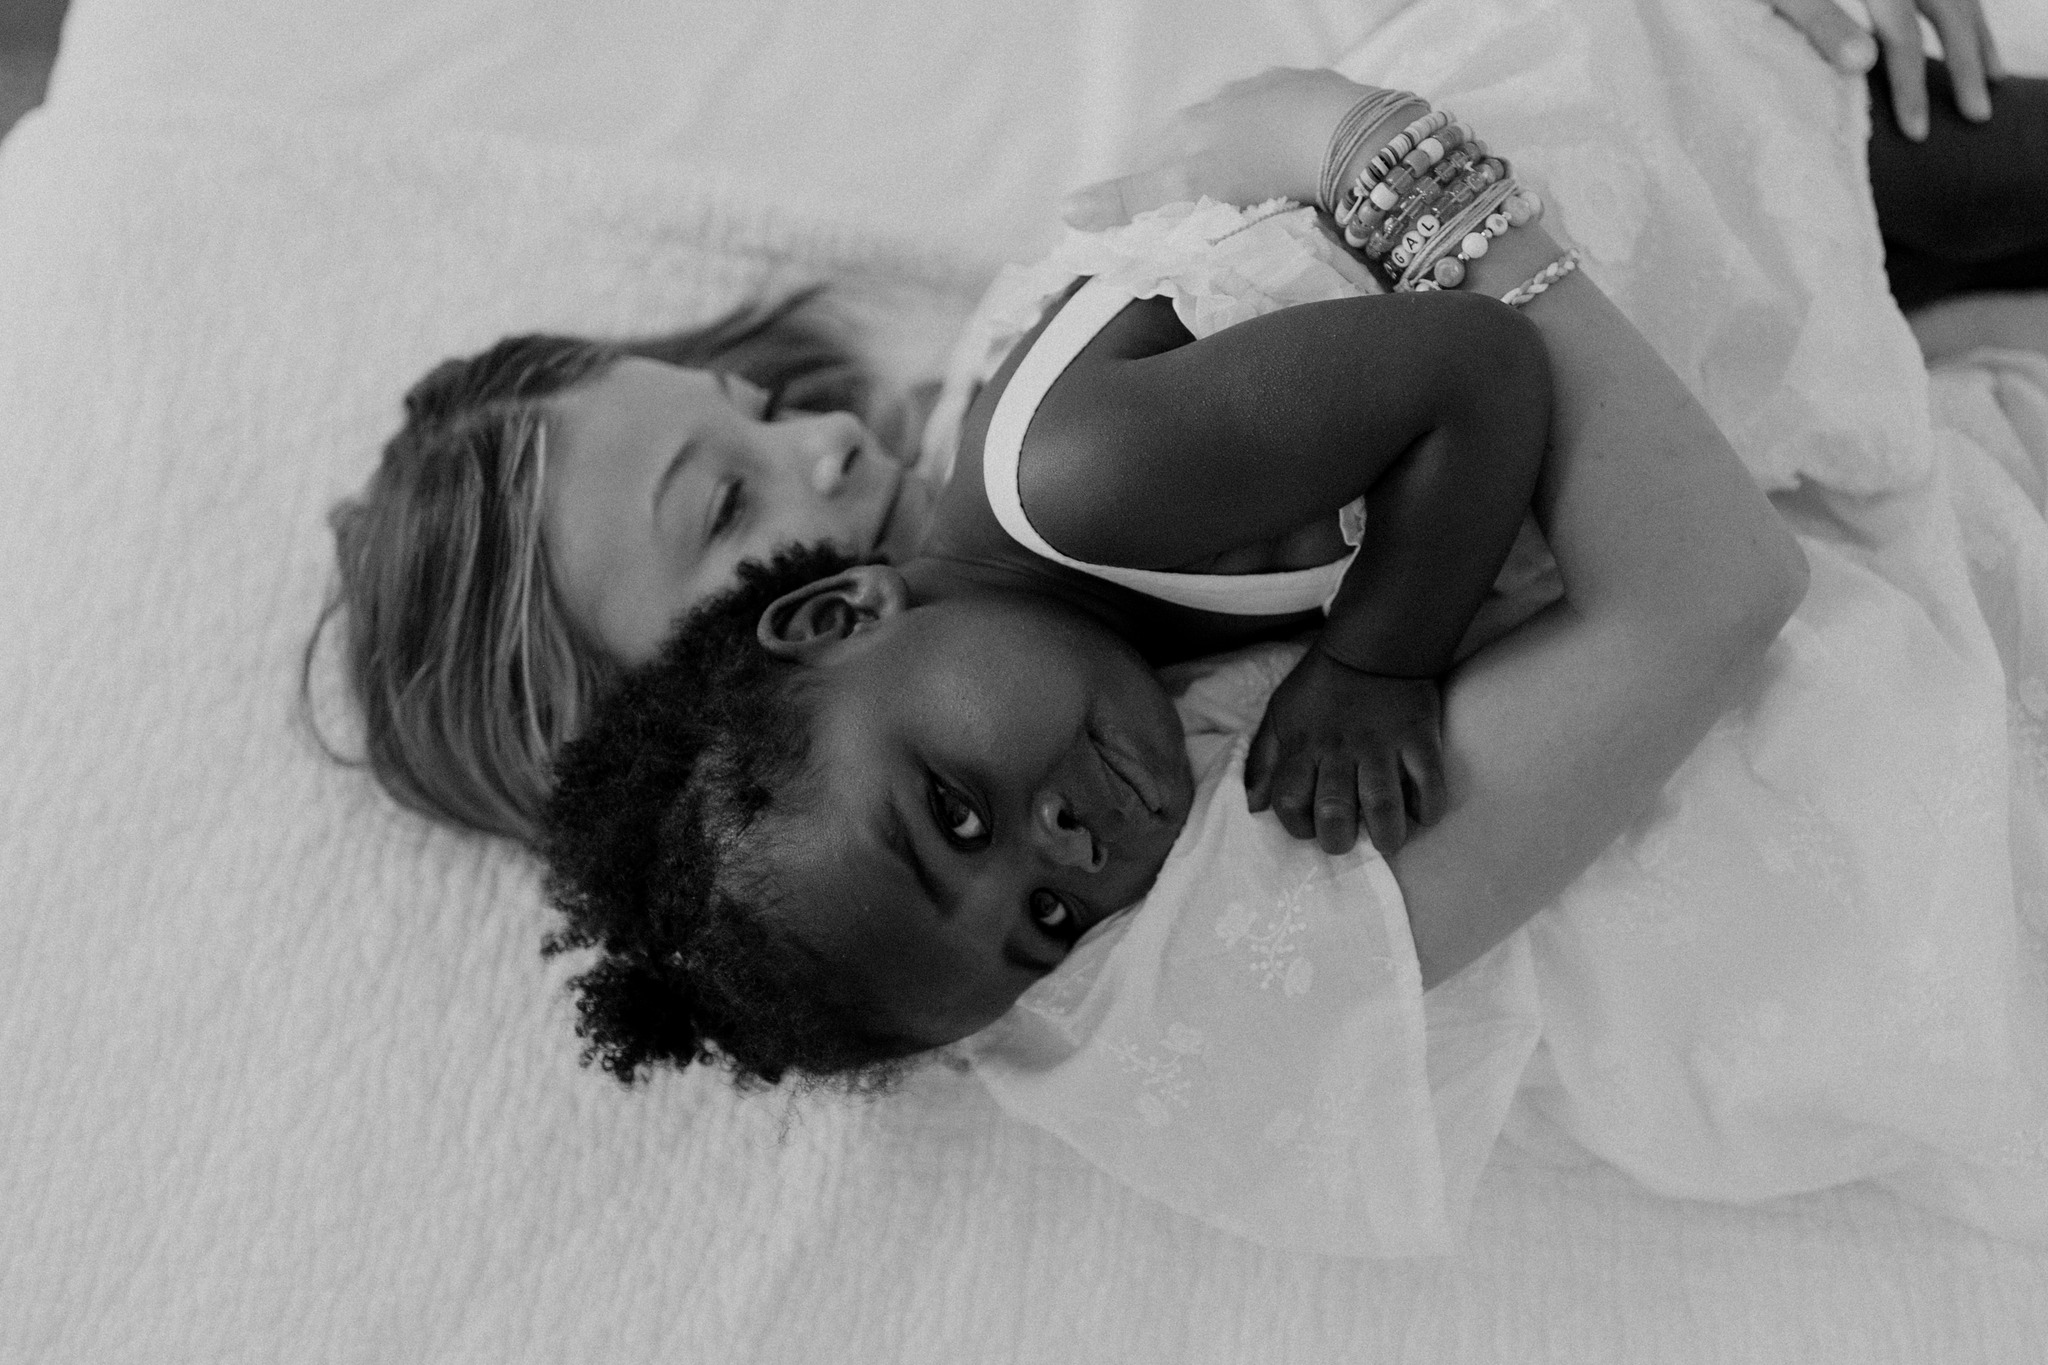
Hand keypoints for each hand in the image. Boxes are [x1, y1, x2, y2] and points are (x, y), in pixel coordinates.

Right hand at [1061, 68, 1384, 230]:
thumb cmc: (1261, 167)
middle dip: (1196, 169)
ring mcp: (1270, 89)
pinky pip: (1286, 116)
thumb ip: (1131, 200)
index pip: (1152, 158)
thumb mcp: (1189, 189)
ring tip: (1253, 188)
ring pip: (1240, 125)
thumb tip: (1065, 209)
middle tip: (1210, 211)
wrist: (1349, 140)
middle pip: (1196, 139)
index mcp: (1189, 123)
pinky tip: (1295, 161)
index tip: (1162, 225)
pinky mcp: (1315, 90)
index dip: (1151, 193)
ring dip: (1240, 152)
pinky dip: (1282, 139)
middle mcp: (1224, 98)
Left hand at [1245, 646, 1447, 856]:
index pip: (1290, 801)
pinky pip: (1429, 785)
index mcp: (1304, 747)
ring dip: (1386, 834)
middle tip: (1348, 839)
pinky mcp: (1419, 739)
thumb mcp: (1279, 716)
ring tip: (1387, 839)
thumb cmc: (1320, 687)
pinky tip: (1421, 814)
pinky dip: (1428, 808)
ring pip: (1383, 805)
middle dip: (1339, 840)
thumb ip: (1263, 761)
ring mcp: (1382, 746)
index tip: (1310, 828)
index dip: (1297, 826)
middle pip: (1334, 811)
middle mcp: (1340, 750)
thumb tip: (1254, 806)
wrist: (1373, 646)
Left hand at [1765, 0, 2002, 138]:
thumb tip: (1864, 63)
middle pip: (1948, 7)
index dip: (1911, 82)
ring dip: (1977, 34)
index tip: (1917, 132)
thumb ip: (1819, 23)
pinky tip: (1968, 34)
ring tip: (1994, 76)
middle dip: (1965, 63)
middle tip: (1978, 115)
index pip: (1902, 31)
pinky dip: (1966, 12)